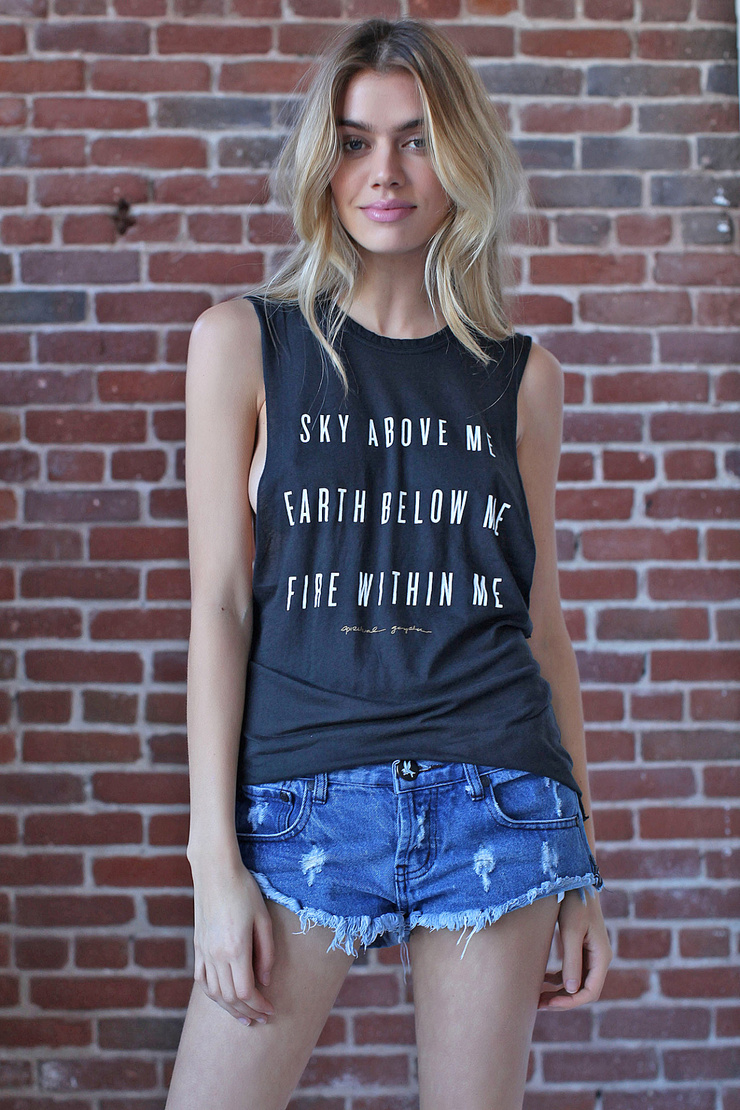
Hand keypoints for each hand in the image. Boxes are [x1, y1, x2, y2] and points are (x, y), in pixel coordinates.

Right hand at [190, 855, 275, 1024]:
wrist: (215, 870)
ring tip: (244, 1016)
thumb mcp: (263, 919)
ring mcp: (203, 951)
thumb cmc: (244, 890)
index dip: (259, 1006)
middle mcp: (216, 954)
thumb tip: (266, 981)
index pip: (245, 992)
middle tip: (261, 1019)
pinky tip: (222, 998)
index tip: (270, 1011)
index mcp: (235, 949)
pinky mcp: (198, 945)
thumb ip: (266, 953)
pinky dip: (212, 994)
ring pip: (214, 993)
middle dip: (247, 1013)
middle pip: (229, 998)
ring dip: (229, 1009)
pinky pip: (201, 979)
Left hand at [538, 887, 611, 1009]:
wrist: (577, 880)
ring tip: (537, 997)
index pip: (590, 992)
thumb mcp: (572, 931)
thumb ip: (572, 960)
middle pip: (583, 991)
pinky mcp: (582, 949)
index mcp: (601, 956)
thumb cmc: (575, 903)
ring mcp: (591, 955)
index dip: (571, 1002)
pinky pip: (572, 972)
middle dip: (562, 1000)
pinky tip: (543, 980)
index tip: (550, 1003)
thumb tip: (572, 989)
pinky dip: (559, 979)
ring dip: (559, 992)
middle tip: (538, 1004)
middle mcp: (599, 959)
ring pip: (577, 983)